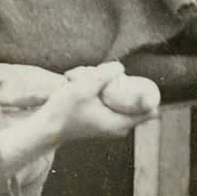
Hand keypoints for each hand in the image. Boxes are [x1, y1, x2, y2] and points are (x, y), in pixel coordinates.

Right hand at [33, 63, 163, 146]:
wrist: (45, 128)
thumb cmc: (63, 111)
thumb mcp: (84, 87)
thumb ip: (104, 75)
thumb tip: (120, 67)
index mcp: (120, 123)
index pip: (151, 110)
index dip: (146, 93)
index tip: (132, 81)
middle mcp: (119, 127)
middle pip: (135, 101)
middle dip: (124, 85)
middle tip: (104, 76)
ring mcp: (110, 125)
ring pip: (121, 100)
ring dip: (109, 86)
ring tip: (86, 80)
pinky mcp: (101, 121)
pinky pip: (111, 102)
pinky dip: (101, 92)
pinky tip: (83, 85)